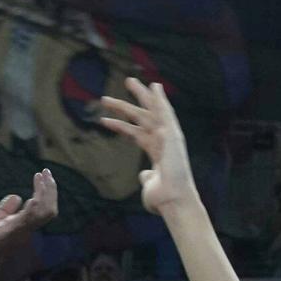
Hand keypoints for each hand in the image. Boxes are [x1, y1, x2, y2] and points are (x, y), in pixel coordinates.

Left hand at [0, 169, 57, 278]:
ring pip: (45, 212)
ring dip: (46, 193)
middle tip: (46, 172)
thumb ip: (4, 211)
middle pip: (48, 209)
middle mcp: (25, 229)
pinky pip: (31, 217)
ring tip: (42, 176)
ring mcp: (20, 232)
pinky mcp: (11, 232)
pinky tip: (31, 192)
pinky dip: (35, 203)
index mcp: (21, 226)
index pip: (42, 208)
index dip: (45, 192)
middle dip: (50, 190)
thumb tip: (16, 197)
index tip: (41, 175)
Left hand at [96, 78, 199, 215]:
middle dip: (132, 104)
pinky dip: (161, 99)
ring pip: (152, 112)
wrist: (173, 199)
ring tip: (128, 81)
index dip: (122, 126)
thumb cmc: (162, 198)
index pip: (137, 135)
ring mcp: (169, 138)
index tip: (107, 119)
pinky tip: (154, 86)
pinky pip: (166, 113)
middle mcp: (163, 143)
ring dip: (141, 96)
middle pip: (145, 118)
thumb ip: (146, 178)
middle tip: (122, 89)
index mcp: (157, 154)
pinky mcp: (173, 135)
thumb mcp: (149, 186)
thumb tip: (144, 176)